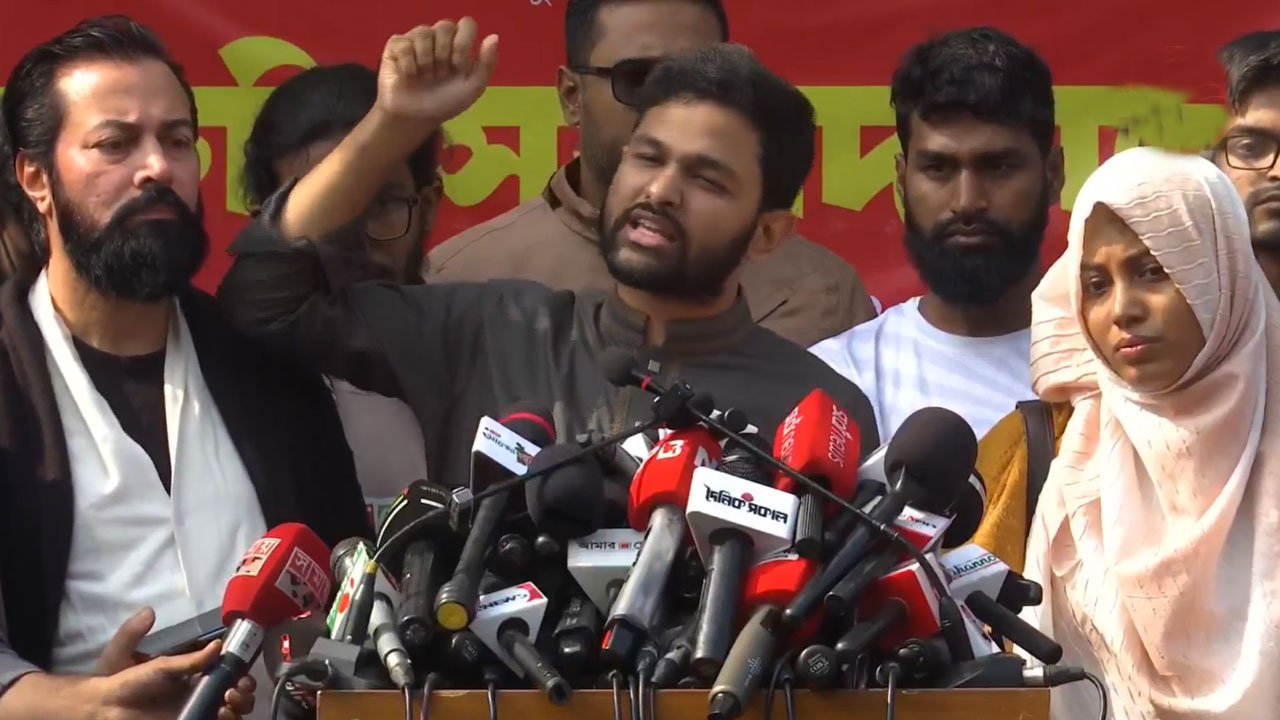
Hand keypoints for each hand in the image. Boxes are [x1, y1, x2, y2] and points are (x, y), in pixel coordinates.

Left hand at [90, 607, 256, 719]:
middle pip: (235, 691)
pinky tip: (222, 714)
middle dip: (244, 689)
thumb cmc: (128, 681)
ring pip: (231, 709)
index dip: (239, 669)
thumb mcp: (158, 663)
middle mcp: (199, 694)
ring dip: (240, 704)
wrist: (104, 707)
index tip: (242, 669)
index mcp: (193, 675)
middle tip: (237, 688)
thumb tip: (218, 643)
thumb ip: (188, 657)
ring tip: (228, 702)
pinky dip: (228, 719)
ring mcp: (196, 712)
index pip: (226, 671)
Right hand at [376, 17, 498, 126]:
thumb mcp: (472, 88)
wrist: (417, 118)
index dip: (463, 44)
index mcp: (458, 44)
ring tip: (425, 77)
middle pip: (445, 25)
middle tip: (440, 74)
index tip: (458, 67)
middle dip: (444, 54)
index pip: (466, 24)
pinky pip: (404, 44)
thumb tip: (494, 36)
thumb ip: (487, 64)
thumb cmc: (445, 102)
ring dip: (427, 60)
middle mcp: (438, 38)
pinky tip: (410, 75)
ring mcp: (416, 40)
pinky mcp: (396, 46)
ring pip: (424, 32)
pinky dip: (409, 64)